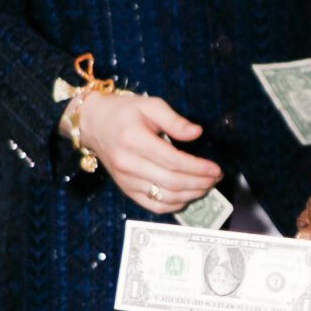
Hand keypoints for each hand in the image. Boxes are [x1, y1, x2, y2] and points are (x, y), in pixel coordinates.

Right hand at [73, 88, 220, 213]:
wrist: (95, 124)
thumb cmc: (124, 112)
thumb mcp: (150, 105)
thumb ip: (174, 120)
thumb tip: (197, 133)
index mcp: (134, 140)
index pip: (173, 161)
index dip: (198, 168)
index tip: (215, 168)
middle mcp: (127, 163)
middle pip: (172, 181)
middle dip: (199, 183)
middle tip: (215, 178)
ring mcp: (125, 180)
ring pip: (165, 197)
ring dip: (191, 195)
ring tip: (206, 186)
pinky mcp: (126, 189)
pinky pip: (153, 205)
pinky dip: (174, 205)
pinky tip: (187, 196)